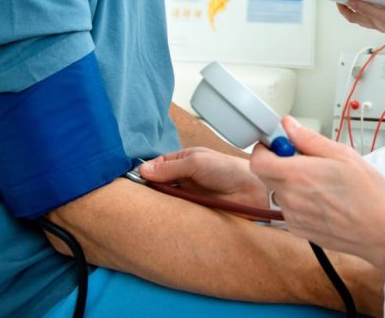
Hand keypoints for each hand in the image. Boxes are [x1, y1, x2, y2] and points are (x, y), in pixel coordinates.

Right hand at [139, 148, 267, 210]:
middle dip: (146, 192)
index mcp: (183, 161)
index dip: (144, 173)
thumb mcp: (196, 162)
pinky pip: (175, 216)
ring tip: (139, 213)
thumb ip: (170, 166)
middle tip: (131, 201)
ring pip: (164, 202)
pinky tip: (157, 222)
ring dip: (156, 206)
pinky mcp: (192, 214)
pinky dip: (167, 218)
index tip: (131, 182)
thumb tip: (143, 169)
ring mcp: (187, 197)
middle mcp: (183, 179)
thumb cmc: (228, 170)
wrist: (253, 192)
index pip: (156, 166)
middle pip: (158, 186)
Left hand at [250, 116, 384, 270]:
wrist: (381, 230)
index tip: (278, 144)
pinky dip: (299, 202)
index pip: (258, 161)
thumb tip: (289, 125)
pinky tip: (322, 201)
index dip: (264, 149)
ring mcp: (293, 217)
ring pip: (279, 192)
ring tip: (320, 184)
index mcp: (298, 175)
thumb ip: (308, 139)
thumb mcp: (342, 154)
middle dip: (279, 164)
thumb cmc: (367, 193)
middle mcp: (290, 197)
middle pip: (266, 175)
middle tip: (304, 160)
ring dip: (291, 184)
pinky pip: (289, 210)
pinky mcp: (299, 230)